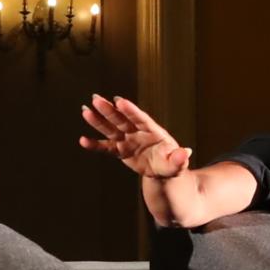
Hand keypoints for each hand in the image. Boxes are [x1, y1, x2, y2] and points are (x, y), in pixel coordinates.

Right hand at [78, 94, 192, 177]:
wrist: (163, 171)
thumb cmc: (171, 164)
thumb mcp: (177, 164)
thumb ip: (179, 159)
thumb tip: (186, 152)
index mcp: (152, 131)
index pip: (140, 119)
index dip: (130, 110)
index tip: (119, 101)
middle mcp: (137, 132)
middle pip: (122, 119)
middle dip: (109, 110)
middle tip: (96, 99)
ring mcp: (128, 140)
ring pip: (111, 129)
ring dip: (98, 121)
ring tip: (85, 111)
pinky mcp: (121, 150)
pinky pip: (106, 148)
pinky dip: (95, 145)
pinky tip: (82, 140)